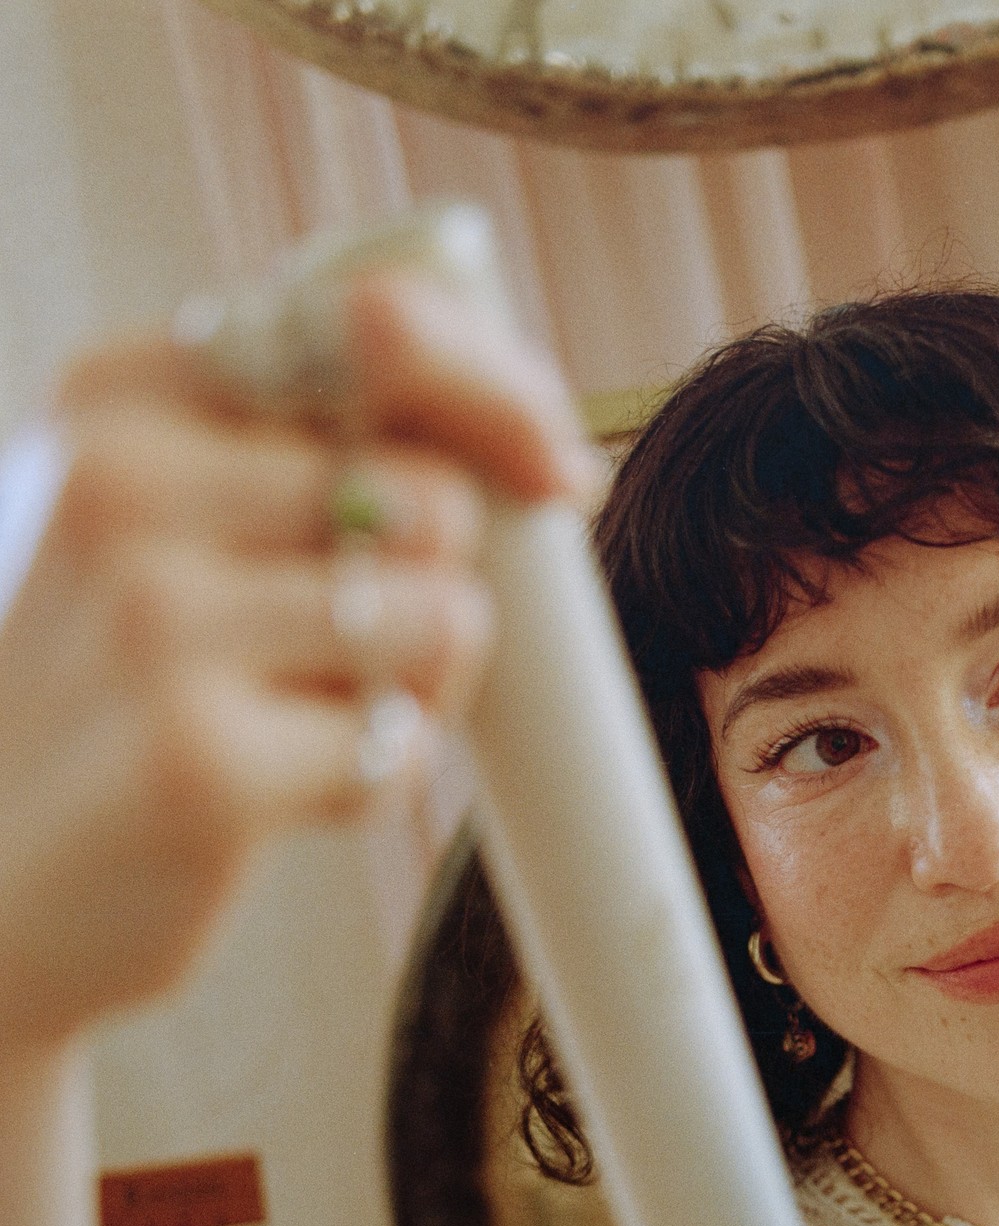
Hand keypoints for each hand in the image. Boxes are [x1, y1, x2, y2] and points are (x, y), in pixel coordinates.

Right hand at [0, 267, 600, 1061]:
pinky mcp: (204, 760)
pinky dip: (365, 782)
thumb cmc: (111, 695)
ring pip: (442, 619)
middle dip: (428, 588)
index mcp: (121, 397)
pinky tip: (262, 796)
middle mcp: (124, 484)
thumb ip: (305, 451)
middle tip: (330, 656)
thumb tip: (544, 449)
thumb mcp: (162, 523)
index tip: (554, 467)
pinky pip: (400, 746)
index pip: (379, 323)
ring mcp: (158, 621)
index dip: (502, 392)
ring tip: (290, 720)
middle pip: (435, 502)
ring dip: (409, 691)